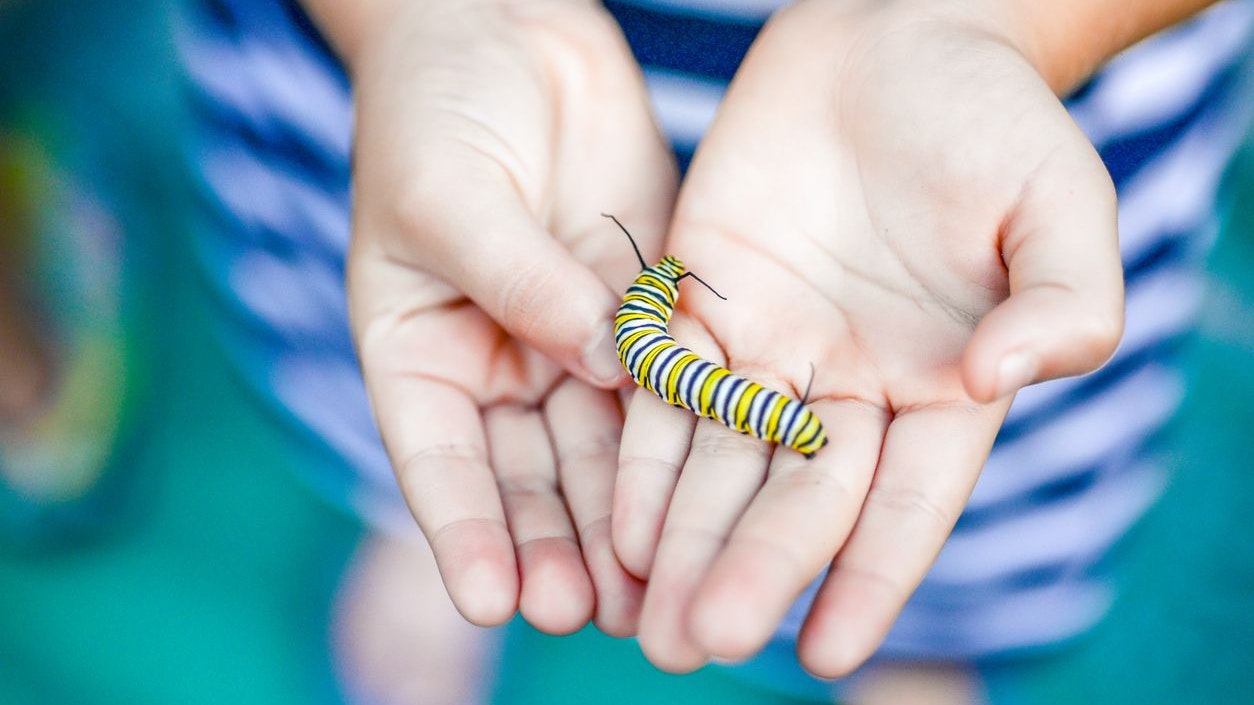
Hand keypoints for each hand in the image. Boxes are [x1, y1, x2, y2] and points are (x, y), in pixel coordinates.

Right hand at [336, 0, 675, 634]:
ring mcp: (575, 342)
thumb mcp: (447, 194)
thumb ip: (515, 279)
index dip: (464, 532)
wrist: (503, 31)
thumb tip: (593, 355)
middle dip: (561, 547)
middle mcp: (500, 368)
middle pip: (531, 476)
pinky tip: (714, 490)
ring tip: (659, 589)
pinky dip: (685, 438)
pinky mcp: (643, 309)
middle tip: (595, 615)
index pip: (439, 462)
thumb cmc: (434, 106)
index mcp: (421, 356)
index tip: (491, 598)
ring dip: (629, 520)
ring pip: (605, 449)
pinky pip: (667, 382)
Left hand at [612, 0, 1122, 675]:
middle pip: (796, 497)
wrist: (895, 33)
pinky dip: (641, 454)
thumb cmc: (993, 118)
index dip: (869, 577)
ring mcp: (769, 347)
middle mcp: (848, 386)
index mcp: (941, 386)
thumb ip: (1063, 299)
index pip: (904, 503)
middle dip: (752, 568)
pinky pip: (665, 390)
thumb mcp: (1059, 201)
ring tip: (653, 619)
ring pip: (721, 460)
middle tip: (703, 642)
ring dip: (683, 537)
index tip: (827, 652)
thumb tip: (1005, 380)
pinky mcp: (699, 300)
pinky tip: (617, 521)